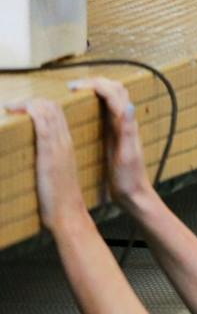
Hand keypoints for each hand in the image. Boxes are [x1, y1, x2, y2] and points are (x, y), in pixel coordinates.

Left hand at [6, 98, 89, 234]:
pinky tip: (15, 110)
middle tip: (13, 106)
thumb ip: (47, 164)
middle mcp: (65, 142)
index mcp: (67, 146)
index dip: (40, 104)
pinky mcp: (50, 151)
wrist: (69, 213)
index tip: (22, 109)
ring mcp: (59, 145)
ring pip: (48, 109)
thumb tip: (33, 162)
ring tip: (11, 107)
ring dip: (27, 102)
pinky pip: (43, 121)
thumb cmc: (60, 200)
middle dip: (32, 100)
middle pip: (54, 107)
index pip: (58, 114)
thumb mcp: (54, 176)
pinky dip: (29, 109)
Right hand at [68, 78, 154, 210]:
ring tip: (77, 91)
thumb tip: (130, 105)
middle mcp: (126, 122)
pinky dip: (98, 102)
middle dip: (95, 82)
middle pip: (115, 89)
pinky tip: (85, 108)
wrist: (135, 194)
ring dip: (97, 89)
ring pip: (113, 98)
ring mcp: (122, 128)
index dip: (94, 84)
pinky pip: (108, 111)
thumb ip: (128, 130)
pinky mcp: (116, 135)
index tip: (72, 87)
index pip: (113, 93)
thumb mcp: (127, 154)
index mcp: (126, 124)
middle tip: (72, 86)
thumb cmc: (129, 178)